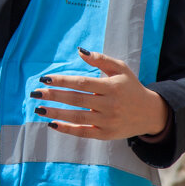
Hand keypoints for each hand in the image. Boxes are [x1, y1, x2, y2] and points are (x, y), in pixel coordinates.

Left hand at [33, 47, 170, 139]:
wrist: (149, 113)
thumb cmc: (130, 87)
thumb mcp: (120, 68)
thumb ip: (100, 59)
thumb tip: (79, 50)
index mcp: (112, 86)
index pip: (82, 83)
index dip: (62, 81)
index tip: (45, 79)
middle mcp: (109, 104)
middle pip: (77, 99)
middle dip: (54, 96)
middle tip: (35, 93)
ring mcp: (107, 121)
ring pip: (77, 117)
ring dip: (56, 112)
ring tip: (38, 108)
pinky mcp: (105, 135)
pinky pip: (83, 133)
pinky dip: (67, 129)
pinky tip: (52, 123)